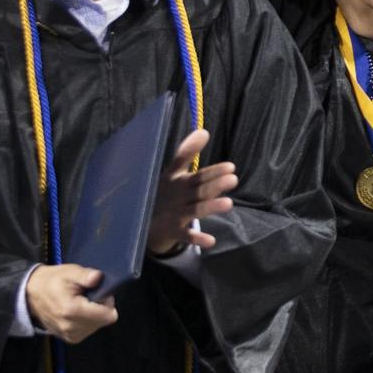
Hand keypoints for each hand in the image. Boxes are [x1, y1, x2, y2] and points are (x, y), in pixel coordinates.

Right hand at [26, 264, 118, 343]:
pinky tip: (77, 312)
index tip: (97, 292)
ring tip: (80, 303)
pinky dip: (87, 320)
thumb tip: (99, 277)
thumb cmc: (51, 281)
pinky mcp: (69, 338)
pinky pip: (88, 330)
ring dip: (93, 314)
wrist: (31, 294)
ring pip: (97, 326)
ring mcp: (70, 335)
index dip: (107, 301)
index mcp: (72, 311)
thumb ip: (85, 276)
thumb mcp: (69, 272)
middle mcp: (71, 328)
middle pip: (104, 321)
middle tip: (87, 296)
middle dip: (100, 307)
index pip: (108, 316)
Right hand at [147, 129, 234, 255]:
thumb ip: (187, 153)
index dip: (210, 169)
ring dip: (209, 207)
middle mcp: (176, 196)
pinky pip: (185, 236)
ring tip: (229, 204)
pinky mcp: (172, 231)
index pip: (193, 172)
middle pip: (197, 189)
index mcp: (175, 180)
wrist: (140, 222)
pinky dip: (196, 238)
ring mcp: (174, 214)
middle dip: (214, 184)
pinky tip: (211, 241)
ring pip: (194, 210)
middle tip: (233, 179)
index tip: (231, 166)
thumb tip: (203, 131)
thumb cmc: (164, 193)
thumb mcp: (173, 173)